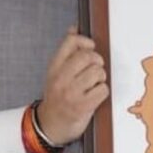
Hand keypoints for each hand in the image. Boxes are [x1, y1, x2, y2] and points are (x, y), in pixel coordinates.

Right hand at [36, 26, 108, 145]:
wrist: (49, 125)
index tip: (91, 47)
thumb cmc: (56, 95)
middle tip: (95, 69)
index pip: (71, 42)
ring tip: (93, 84)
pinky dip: (103, 92)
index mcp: (54, 67)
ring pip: (98, 72)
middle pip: (88, 56)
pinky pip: (103, 89)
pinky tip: (95, 95)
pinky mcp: (82, 106)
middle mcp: (61, 78)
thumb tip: (74, 28)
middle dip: (97, 61)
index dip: (86, 41)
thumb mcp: (55, 72)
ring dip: (100, 78)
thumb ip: (66, 50)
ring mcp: (71, 93)